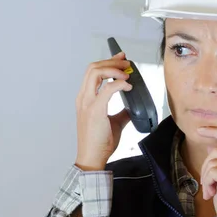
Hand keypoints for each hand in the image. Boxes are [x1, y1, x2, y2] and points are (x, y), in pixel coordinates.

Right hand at [74, 52, 132, 170]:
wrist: (92, 158)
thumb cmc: (99, 143)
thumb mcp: (114, 123)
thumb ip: (122, 113)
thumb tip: (133, 107)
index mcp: (85, 99)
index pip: (93, 72)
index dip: (108, 62)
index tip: (121, 58)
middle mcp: (83, 98)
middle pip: (93, 68)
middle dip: (112, 61)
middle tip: (127, 63)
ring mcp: (87, 103)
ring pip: (95, 73)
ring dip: (114, 69)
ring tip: (127, 72)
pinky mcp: (95, 110)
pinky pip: (107, 90)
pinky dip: (119, 84)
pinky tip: (128, 86)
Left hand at [197, 127, 216, 216]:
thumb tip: (212, 144)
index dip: (215, 130)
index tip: (200, 130)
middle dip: (205, 167)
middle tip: (207, 184)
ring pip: (213, 161)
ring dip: (206, 177)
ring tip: (211, 191)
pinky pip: (213, 171)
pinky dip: (208, 183)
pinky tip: (212, 194)